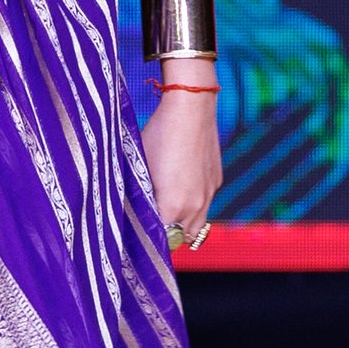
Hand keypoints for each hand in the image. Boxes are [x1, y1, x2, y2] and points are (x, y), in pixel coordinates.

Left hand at [143, 82, 221, 251]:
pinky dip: (193, 203)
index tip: (137, 234)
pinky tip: (179, 184)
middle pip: (180, 238)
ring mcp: (209, 194)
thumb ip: (139, 196)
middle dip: (166, 234)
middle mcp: (195, 207)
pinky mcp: (216, 181)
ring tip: (164, 207)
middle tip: (149, 221)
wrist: (190, 108)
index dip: (148, 237)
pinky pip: (205, 204)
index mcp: (172, 207)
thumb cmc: (158, 135)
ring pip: (196, 225)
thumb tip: (132, 211)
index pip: (160, 239)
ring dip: (182, 222)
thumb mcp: (140, 167)